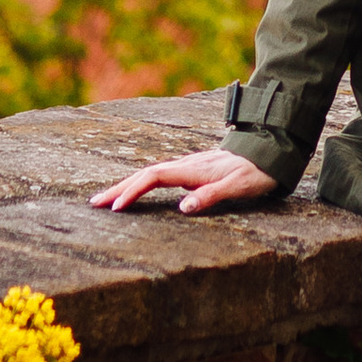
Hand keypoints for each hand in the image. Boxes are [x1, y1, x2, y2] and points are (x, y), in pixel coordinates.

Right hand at [89, 148, 280, 215]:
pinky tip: (135, 190)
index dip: (133, 191)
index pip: (153, 177)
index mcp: (192, 169)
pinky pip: (158, 176)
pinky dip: (141, 184)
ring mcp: (187, 166)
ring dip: (127, 186)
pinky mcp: (190, 170)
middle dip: (118, 188)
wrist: (268, 153)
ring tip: (106, 199)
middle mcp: (185, 165)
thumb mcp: (238, 187)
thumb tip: (183, 208)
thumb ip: (211, 196)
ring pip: (149, 174)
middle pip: (144, 174)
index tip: (117, 208)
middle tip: (94, 204)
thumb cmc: (254, 173)